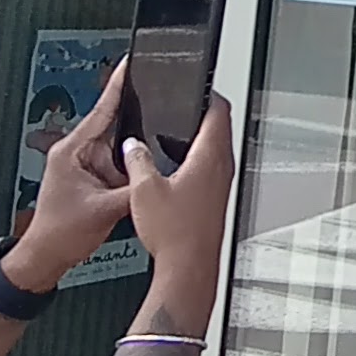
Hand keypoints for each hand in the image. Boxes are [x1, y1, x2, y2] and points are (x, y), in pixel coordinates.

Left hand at [2, 61, 131, 293]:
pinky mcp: (91, 179)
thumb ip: (134, 189)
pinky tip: (134, 181)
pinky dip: (126, 173)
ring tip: (139, 167)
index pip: (100, 110)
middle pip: (114, 129)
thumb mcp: (104, 210)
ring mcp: (84, 166)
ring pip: (118, 151)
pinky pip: (116, 168)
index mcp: (72, 150)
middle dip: (133, 127)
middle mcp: (77, 154)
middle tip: (155, 120)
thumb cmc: (59, 233)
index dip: (117, 85)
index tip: (129, 64)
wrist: (46, 257)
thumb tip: (154, 175)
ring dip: (130, 158)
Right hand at [122, 95, 234, 328]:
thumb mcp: (144, 189)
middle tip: (184, 105)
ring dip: (199, 138)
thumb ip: (138, 160)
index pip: (219, 110)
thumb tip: (133, 146)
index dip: (208, 93)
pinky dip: (196, 159)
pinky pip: (210, 169)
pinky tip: (174, 168)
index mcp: (210, 157)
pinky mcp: (215, 200)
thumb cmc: (175, 234)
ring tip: (175, 132)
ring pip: (215, 149)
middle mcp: (222, 168)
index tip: (198, 85)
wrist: (188, 269)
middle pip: (219, 128)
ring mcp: (221, 185)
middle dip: (202, 113)